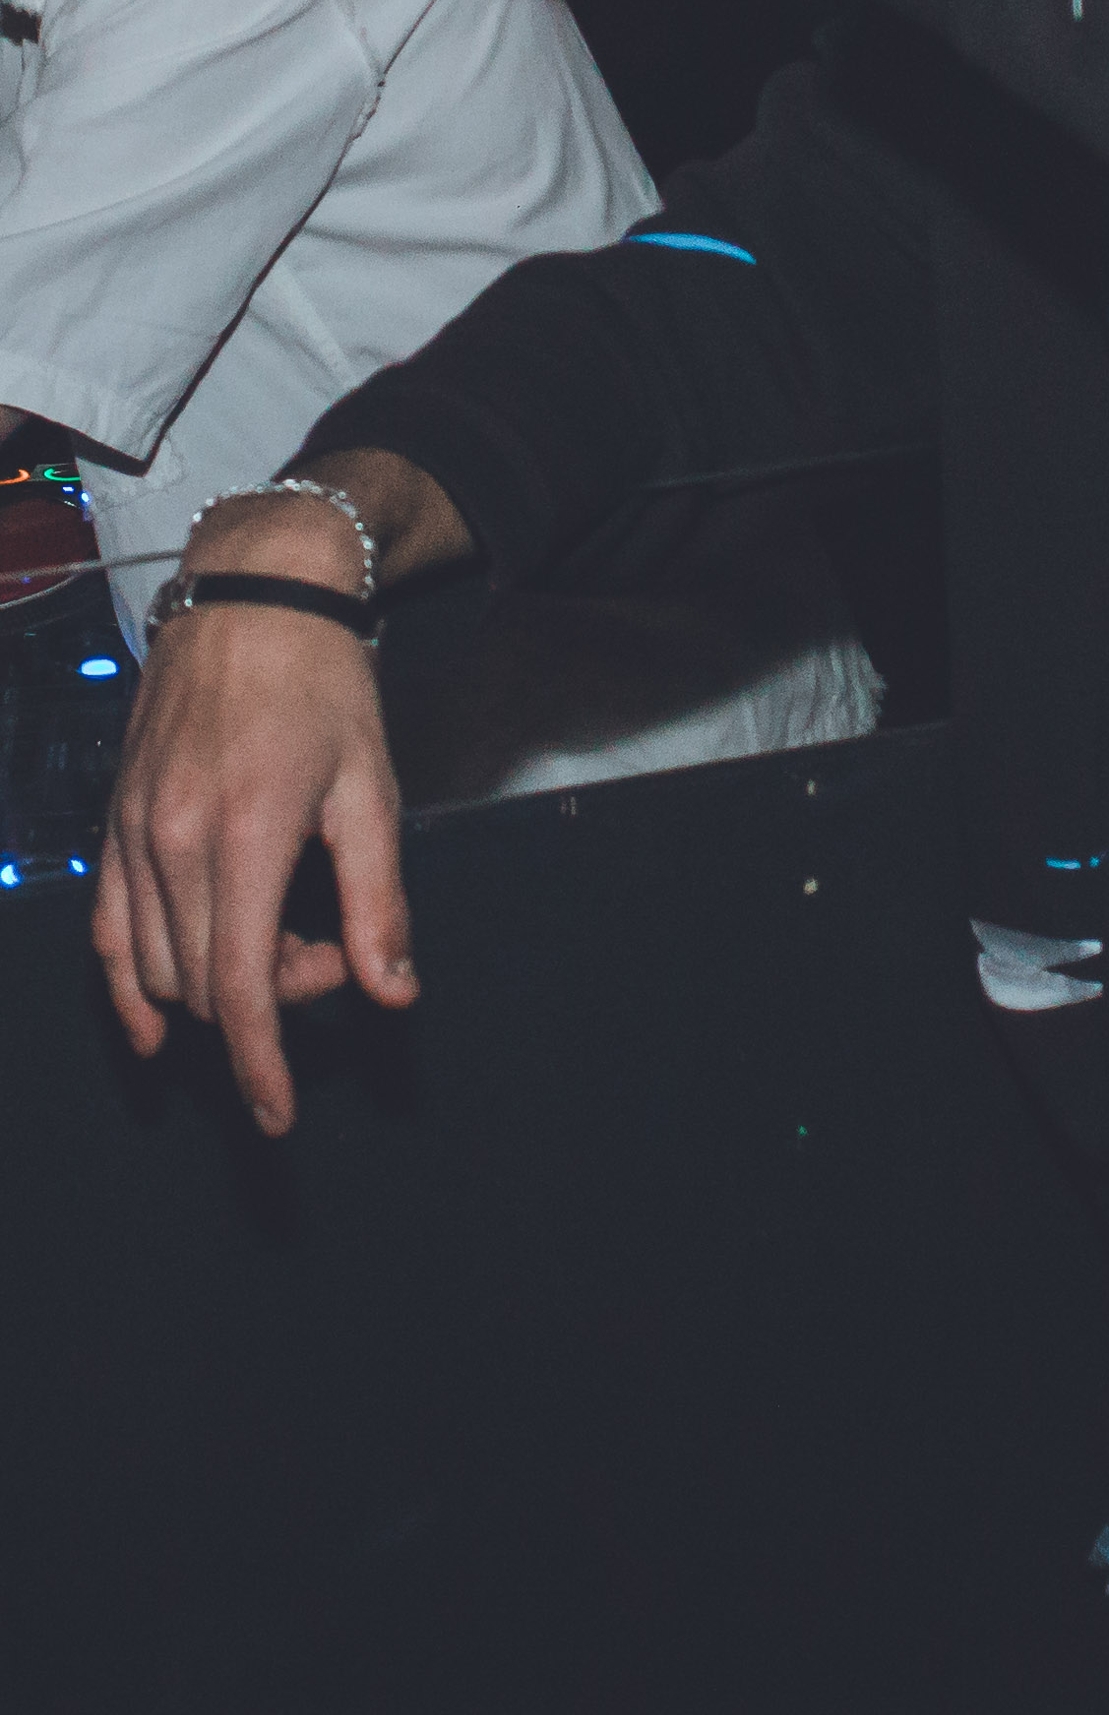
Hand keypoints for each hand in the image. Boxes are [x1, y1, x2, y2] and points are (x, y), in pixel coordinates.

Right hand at [93, 490, 421, 1134]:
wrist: (254, 599)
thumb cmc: (324, 688)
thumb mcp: (372, 792)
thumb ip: (380, 901)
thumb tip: (393, 994)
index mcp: (246, 835)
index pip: (239, 987)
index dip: (260, 1062)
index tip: (278, 1115)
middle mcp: (173, 841)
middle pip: (206, 982)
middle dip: (272, 996)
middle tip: (332, 946)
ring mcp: (133, 832)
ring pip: (158, 966)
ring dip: (218, 982)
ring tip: (283, 927)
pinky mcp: (115, 822)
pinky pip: (108, 929)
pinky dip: (129, 983)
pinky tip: (153, 1022)